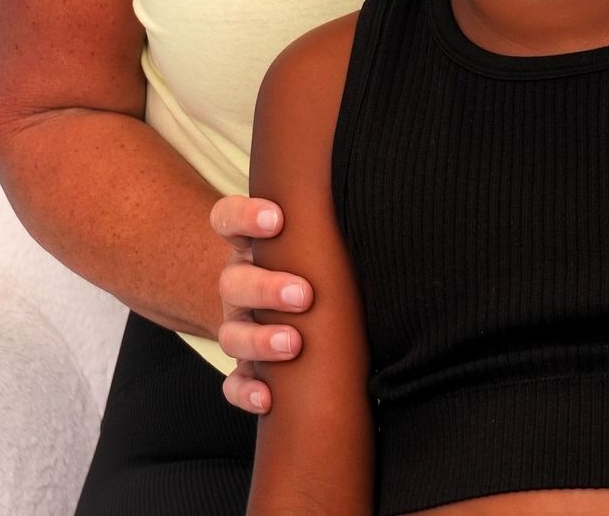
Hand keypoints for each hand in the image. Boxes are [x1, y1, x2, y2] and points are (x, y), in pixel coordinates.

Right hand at [210, 194, 312, 412]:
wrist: (307, 310)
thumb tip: (380, 212)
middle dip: (266, 288)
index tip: (276, 219)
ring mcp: (239, 325)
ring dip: (260, 339)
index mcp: (251, 245)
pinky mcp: (244, 367)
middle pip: (232, 281)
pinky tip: (267, 396)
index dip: (243, 216)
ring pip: (231, 334)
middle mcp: (240, 284)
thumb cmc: (317, 263)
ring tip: (294, 343)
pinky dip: (246, 390)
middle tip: (303, 294)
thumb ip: (328, 226)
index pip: (228, 219)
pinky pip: (233, 383)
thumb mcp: (315, 240)